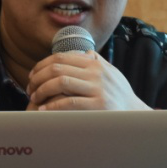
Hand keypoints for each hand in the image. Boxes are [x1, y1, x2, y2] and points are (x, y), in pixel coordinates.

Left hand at [25, 51, 150, 110]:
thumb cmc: (121, 96)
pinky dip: (52, 106)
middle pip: (57, 68)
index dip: (41, 65)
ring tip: (35, 99)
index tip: (32, 75)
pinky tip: (43, 111)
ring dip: (42, 90)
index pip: (61, 57)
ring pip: (60, 82)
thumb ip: (98, 62)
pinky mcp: (98, 105)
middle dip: (38, 78)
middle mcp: (96, 72)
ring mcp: (97, 88)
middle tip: (30, 89)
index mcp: (95, 63)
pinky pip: (69, 102)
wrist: (136, 116)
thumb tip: (86, 52)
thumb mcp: (112, 74)